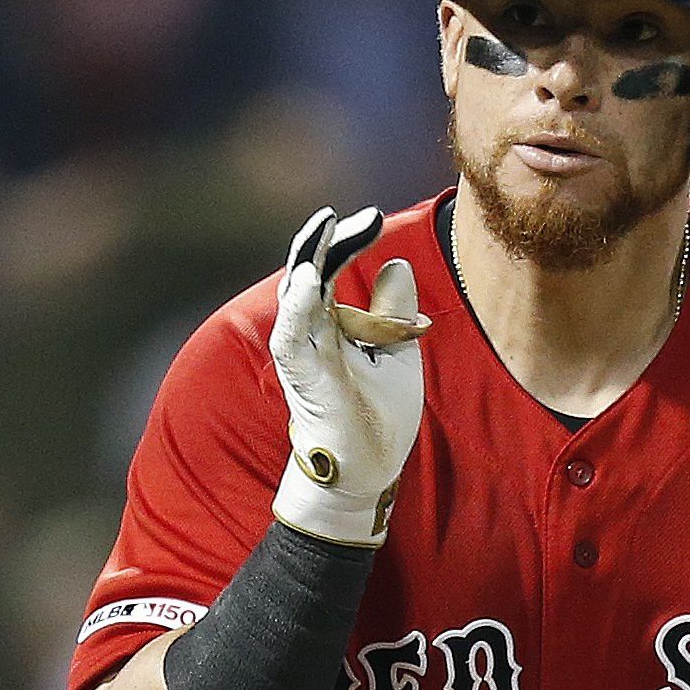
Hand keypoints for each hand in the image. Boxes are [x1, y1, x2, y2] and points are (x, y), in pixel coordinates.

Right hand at [270, 207, 426, 546]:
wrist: (367, 472)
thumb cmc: (376, 418)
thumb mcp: (396, 353)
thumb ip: (392, 311)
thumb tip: (396, 264)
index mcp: (330, 325)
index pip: (330, 269)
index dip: (348, 240)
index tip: (374, 218)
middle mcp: (310, 334)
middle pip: (311, 272)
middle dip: (333, 240)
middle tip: (367, 217)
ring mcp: (303, 355)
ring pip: (296, 296)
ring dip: (309, 259)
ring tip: (327, 225)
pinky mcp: (304, 377)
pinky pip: (292, 336)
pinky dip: (299, 306)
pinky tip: (312, 277)